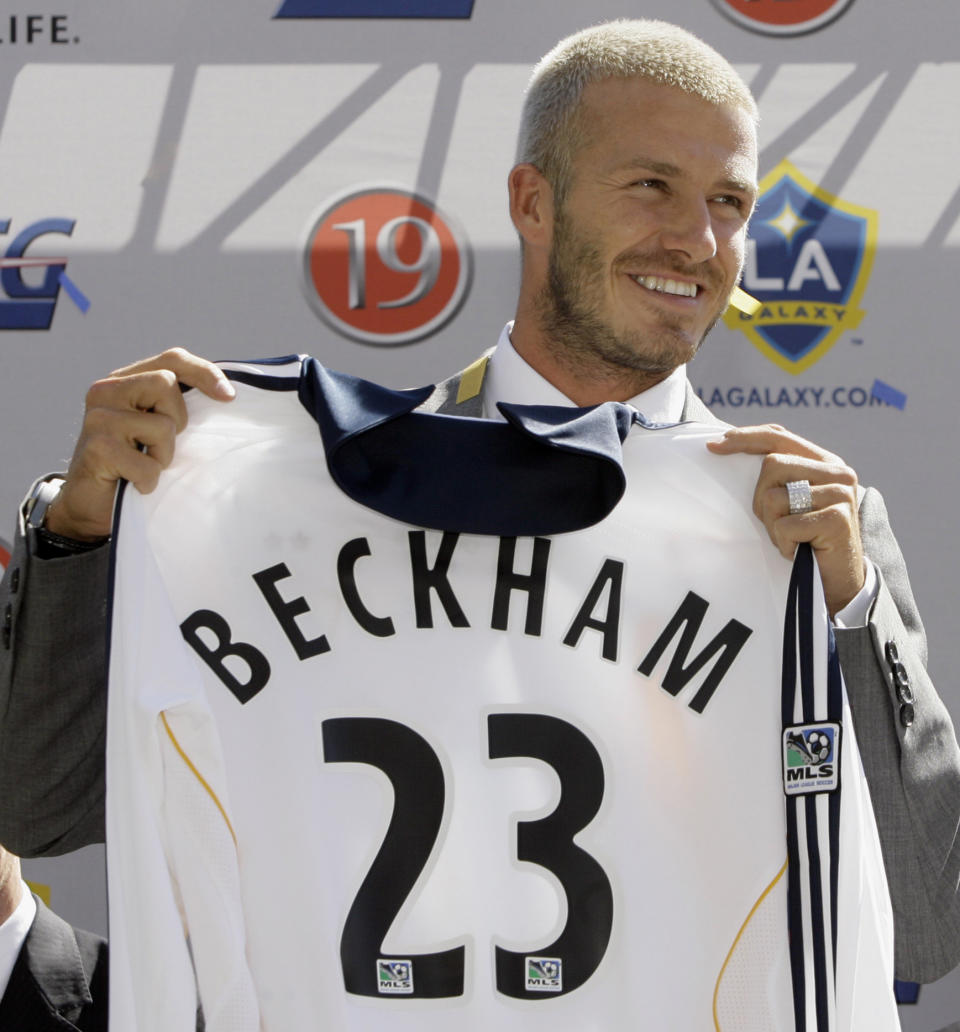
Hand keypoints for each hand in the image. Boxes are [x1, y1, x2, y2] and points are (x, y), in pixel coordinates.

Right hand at [45, 348, 234, 541]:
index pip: (172, 359)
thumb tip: (228, 395)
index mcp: (124, 380)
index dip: (204, 372)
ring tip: (143, 466)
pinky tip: (132, 483)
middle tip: (159, 445)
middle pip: (166, 383)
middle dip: (177, 419)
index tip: (229, 396)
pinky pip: (148, 465)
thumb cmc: (134, 465)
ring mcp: (99, 418)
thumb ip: (175, 406)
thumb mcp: (156, 428)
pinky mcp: (97, 448)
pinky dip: (149, 480)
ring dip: (163, 456)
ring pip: (162, 426)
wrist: (92, 506)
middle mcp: (106, 391)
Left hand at [706, 424, 863, 615]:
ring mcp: (841, 494)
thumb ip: (776, 477)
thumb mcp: (790, 501)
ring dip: (773, 525)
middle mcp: (837, 472)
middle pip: (771, 466)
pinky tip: (799, 549)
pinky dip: (784, 543)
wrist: (838, 579)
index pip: (779, 437)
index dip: (745, 438)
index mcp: (824, 461)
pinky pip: (786, 526)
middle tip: (777, 523)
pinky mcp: (838, 519)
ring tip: (792, 537)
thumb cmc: (805, 538)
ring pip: (775, 497)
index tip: (714, 445)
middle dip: (761, 499)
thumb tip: (724, 447)